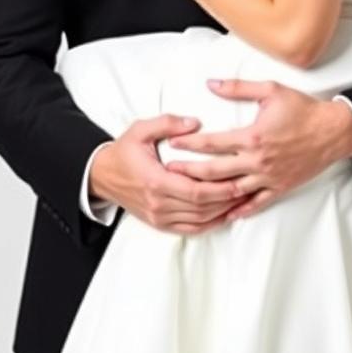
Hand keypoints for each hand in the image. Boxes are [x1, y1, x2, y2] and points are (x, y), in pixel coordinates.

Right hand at [89, 113, 245, 234]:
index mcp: (155, 180)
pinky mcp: (159, 223)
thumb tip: (195, 123)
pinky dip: (209, 224)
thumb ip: (168, 123)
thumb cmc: (124, 151)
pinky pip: (190, 229)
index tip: (240, 178)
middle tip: (249, 188)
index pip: (195, 190)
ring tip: (243, 200)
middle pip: (202, 207)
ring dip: (223, 212)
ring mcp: (158, 216)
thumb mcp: (141, 129)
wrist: (102, 176)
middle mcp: (158, 203)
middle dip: (228, 200)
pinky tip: (225, 215)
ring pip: (199, 220)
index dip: (220, 188)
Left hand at [163, 80, 351, 220]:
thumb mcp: (270, 90)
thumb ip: (238, 88)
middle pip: (216, 171)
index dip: (190, 144)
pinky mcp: (280, 187)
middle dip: (190, 172)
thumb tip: (210, 84)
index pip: (214, 143)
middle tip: (169, 173)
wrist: (333, 131)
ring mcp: (269, 177)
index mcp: (253, 137)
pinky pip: (256, 203)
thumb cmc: (302, 109)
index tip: (173, 144)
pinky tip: (225, 214)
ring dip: (209, 193)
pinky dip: (239, 210)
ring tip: (189, 195)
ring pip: (232, 191)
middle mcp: (258, 161)